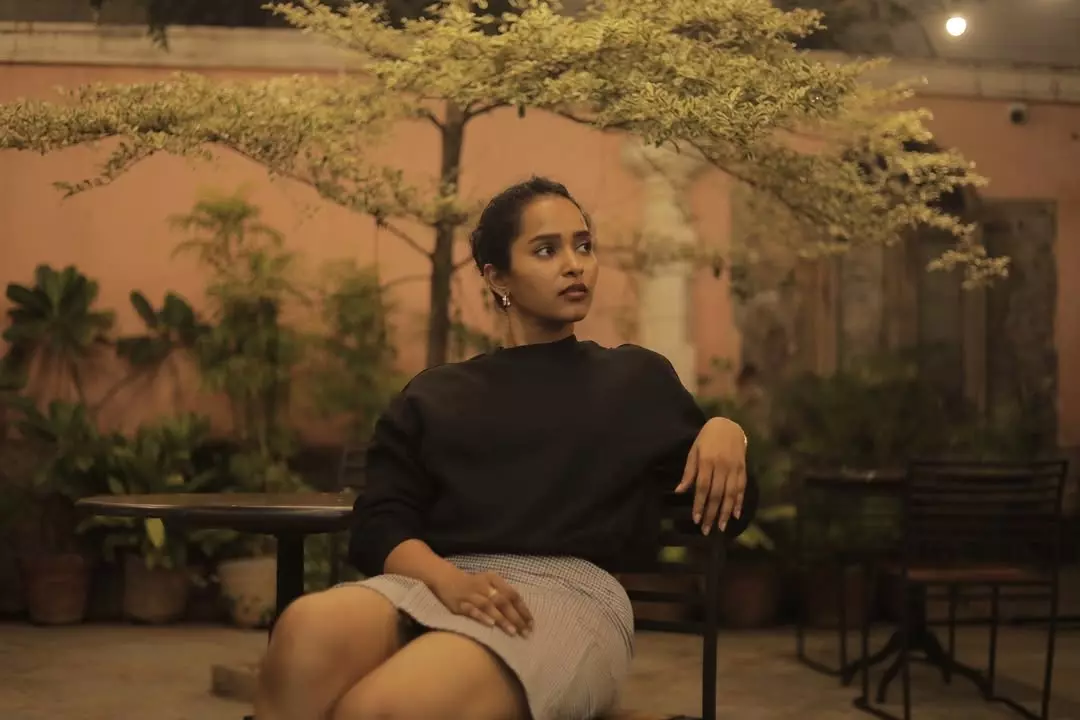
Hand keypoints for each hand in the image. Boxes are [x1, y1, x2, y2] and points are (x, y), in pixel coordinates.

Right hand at [430, 569, 533, 636]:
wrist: (446, 578)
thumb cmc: (473, 584)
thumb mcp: (489, 583)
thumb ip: (503, 595)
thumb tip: (522, 614)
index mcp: (494, 579)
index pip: (513, 594)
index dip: (523, 609)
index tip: (531, 624)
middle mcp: (484, 585)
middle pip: (503, 601)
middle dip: (516, 617)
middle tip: (525, 632)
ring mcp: (471, 594)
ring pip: (489, 606)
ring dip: (502, 619)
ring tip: (512, 632)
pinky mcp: (459, 604)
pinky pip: (472, 610)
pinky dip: (482, 617)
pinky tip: (491, 625)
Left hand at [674, 417, 746, 534]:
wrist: (728, 425)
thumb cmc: (706, 439)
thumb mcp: (693, 451)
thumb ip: (688, 472)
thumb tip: (679, 491)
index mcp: (706, 461)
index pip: (702, 487)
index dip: (699, 504)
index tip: (695, 519)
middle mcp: (721, 466)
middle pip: (716, 494)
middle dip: (711, 513)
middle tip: (706, 530)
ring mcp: (734, 468)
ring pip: (730, 494)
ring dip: (726, 512)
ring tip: (721, 527)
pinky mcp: (743, 469)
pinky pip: (742, 488)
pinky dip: (739, 502)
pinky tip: (736, 514)